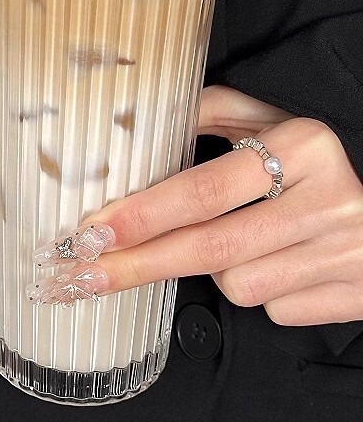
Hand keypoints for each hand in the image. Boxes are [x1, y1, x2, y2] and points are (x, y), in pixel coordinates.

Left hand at [34, 86, 362, 325]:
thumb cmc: (313, 158)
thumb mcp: (267, 118)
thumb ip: (208, 112)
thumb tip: (137, 123)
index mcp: (303, 148)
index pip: (204, 190)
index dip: (143, 216)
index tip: (95, 232)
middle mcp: (330, 202)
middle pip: (210, 248)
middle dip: (139, 264)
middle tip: (86, 274)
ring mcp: (347, 254)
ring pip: (240, 285)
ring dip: (219, 269)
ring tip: (240, 237)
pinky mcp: (359, 295)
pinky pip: (276, 308)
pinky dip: (263, 289)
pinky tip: (277, 259)